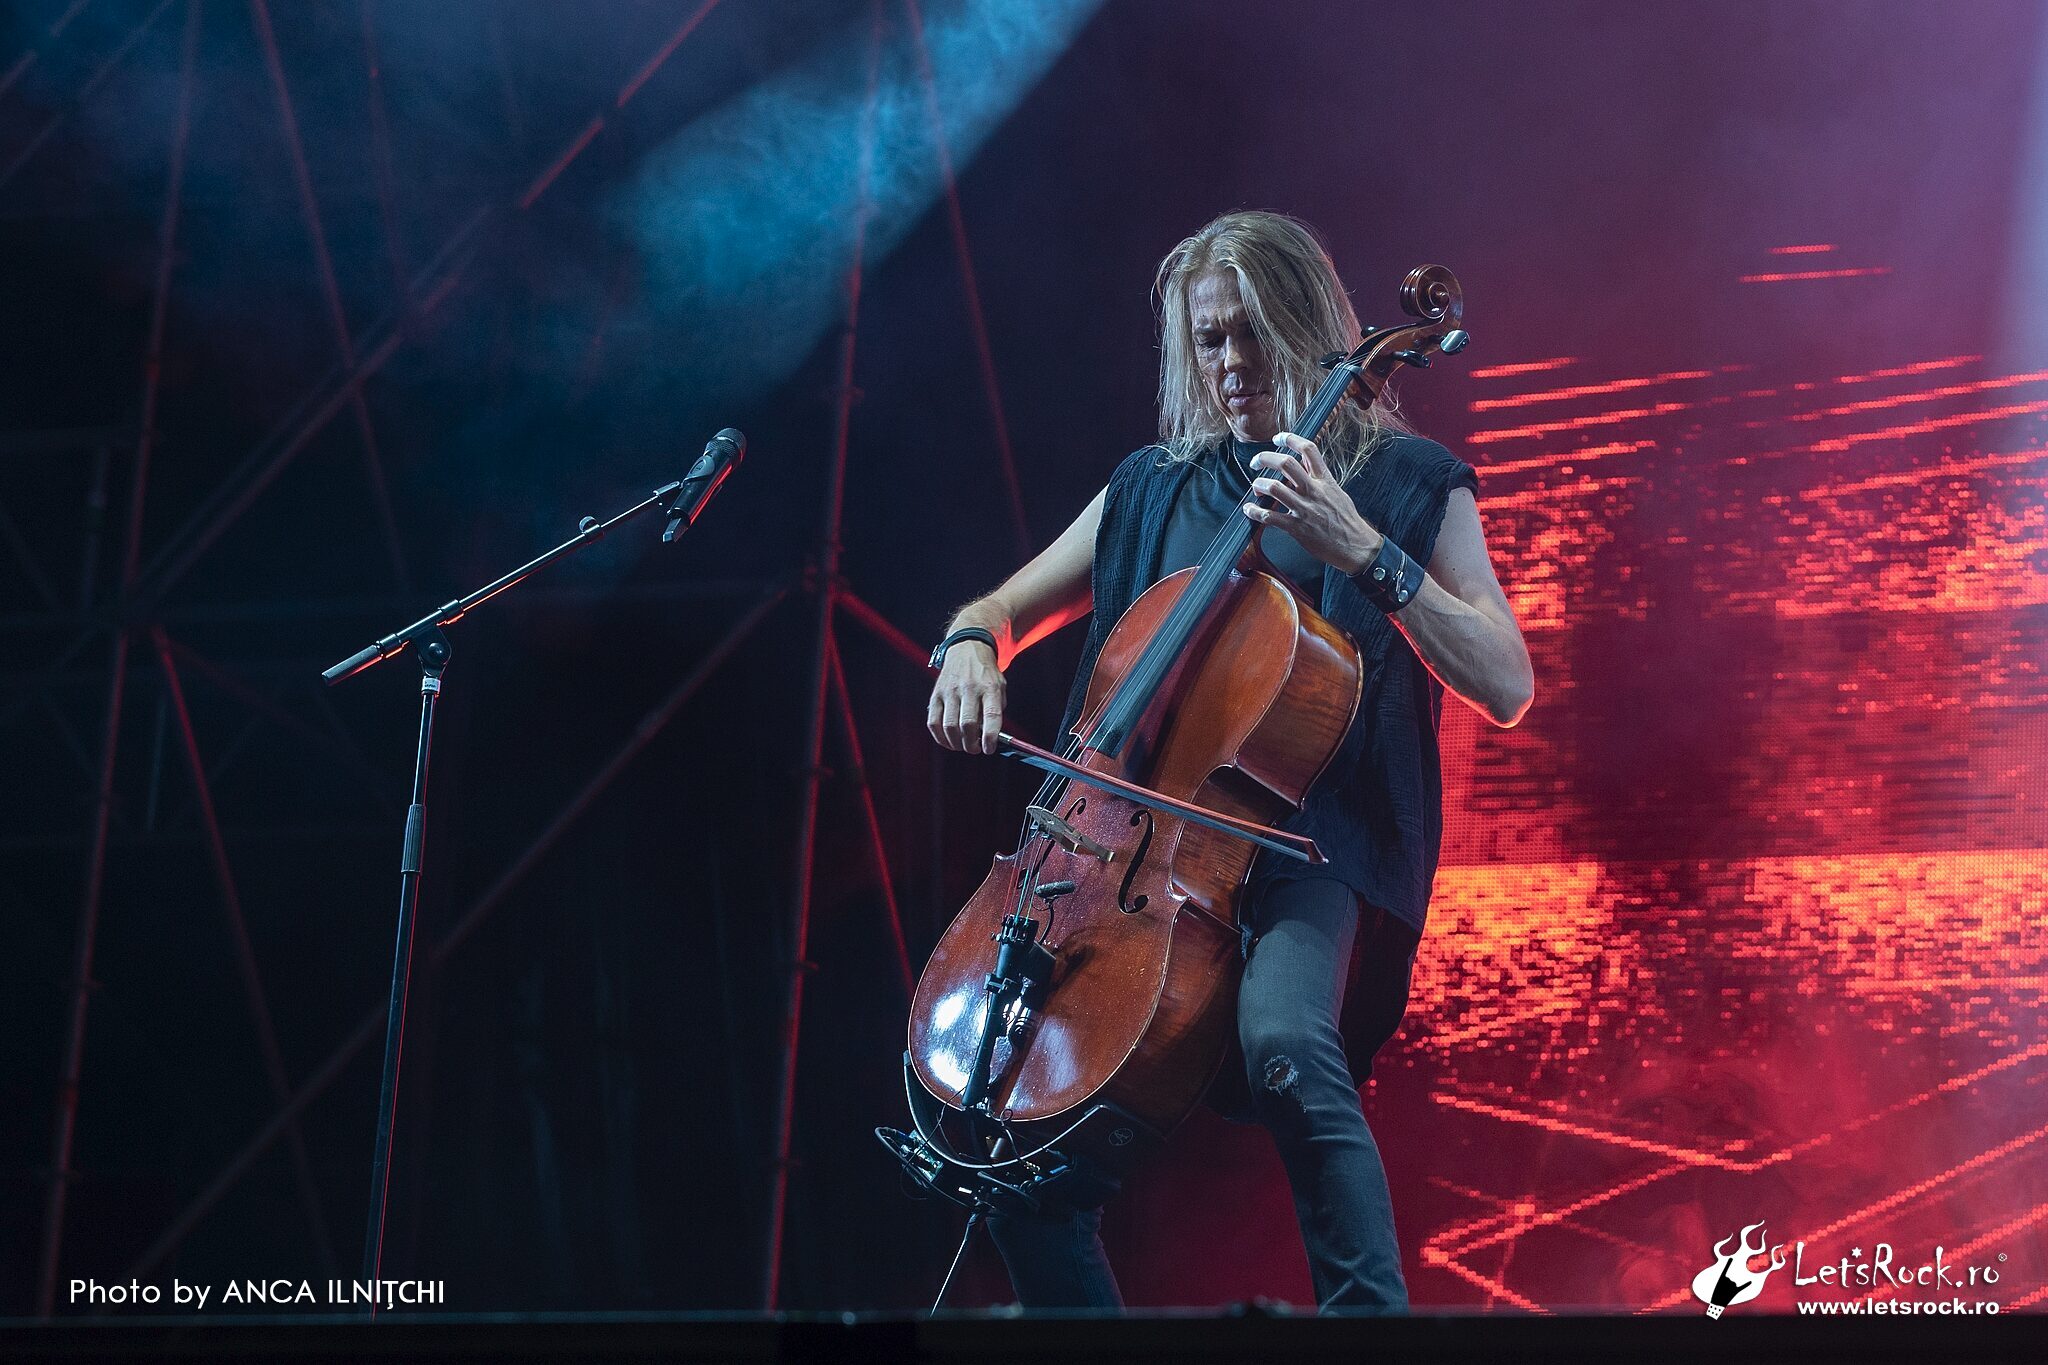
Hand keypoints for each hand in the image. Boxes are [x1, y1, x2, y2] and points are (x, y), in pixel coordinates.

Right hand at [926, 640, 1004, 753]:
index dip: (990, 738)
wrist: (967, 649)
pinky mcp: (936, 694)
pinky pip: (933, 722)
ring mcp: (950, 691)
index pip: (991, 717)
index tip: (988, 749)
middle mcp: (969, 688)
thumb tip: (989, 738)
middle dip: (971, 745)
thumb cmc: (985, 674)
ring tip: (963, 746)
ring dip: (956, 743)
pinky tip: (948, 740)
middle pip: (967, 725)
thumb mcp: (999, 687)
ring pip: (949, 726)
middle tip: (975, 749)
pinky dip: (940, 737)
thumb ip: (996, 710)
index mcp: (989, 687)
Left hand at [1242, 432, 1383, 573]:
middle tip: (1256, 462)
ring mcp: (1305, 509)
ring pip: (1275, 487)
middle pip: (1286, 463)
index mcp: (1325, 480)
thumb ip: (1320, 477)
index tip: (1277, 438)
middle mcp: (1314, 491)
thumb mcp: (1337, 492)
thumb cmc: (1346, 521)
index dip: (1290, 439)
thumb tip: (1306, 463)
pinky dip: (1255, 512)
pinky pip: (1270, 517)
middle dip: (1265, 458)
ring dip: (1258, 485)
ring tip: (1255, 488)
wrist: (1356, 547)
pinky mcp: (1297, 528)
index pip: (1308, 449)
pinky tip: (1250, 510)